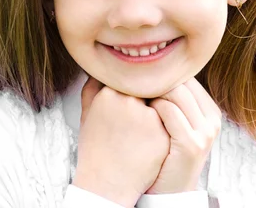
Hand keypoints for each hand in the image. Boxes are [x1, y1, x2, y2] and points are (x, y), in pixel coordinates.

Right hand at [73, 76, 169, 207]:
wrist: (105, 184)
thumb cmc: (95, 149)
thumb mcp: (86, 114)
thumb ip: (92, 89)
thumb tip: (101, 72)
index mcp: (107, 93)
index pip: (129, 80)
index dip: (132, 90)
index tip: (132, 100)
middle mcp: (127, 100)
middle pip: (146, 89)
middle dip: (146, 99)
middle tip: (141, 116)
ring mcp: (146, 115)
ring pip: (160, 102)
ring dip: (157, 111)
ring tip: (144, 131)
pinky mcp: (161, 132)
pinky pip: (169, 120)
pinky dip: (164, 128)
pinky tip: (151, 142)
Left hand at [144, 77, 221, 193]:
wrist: (168, 192)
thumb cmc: (164, 152)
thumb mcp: (174, 124)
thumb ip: (170, 99)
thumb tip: (151, 69)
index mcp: (210, 110)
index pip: (186, 76)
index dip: (161, 73)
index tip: (140, 74)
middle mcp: (212, 119)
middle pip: (181, 81)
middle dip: (156, 79)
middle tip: (133, 79)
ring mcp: (205, 132)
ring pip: (175, 92)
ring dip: (151, 90)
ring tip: (133, 94)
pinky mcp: (192, 144)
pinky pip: (168, 111)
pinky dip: (151, 107)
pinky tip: (139, 111)